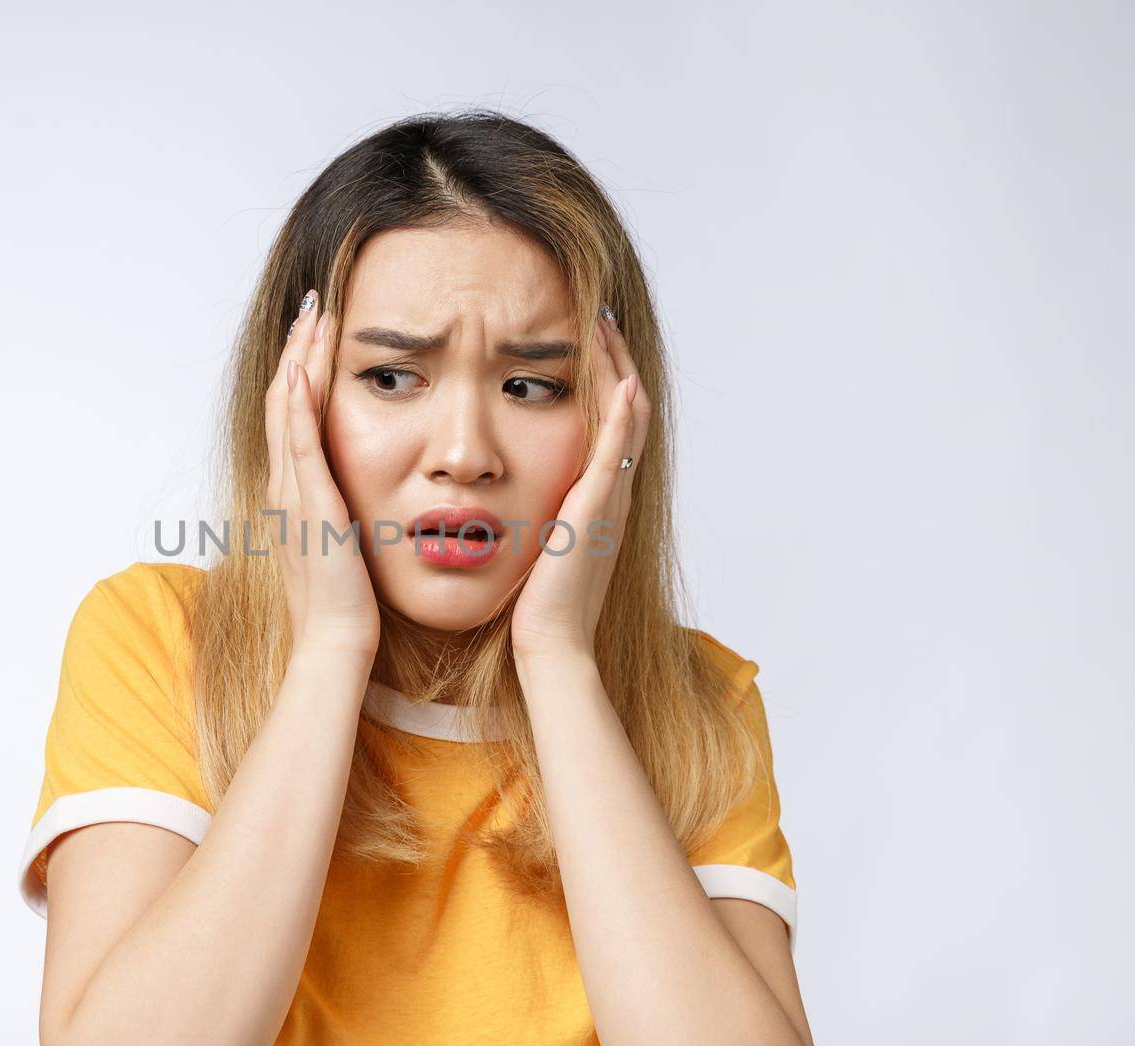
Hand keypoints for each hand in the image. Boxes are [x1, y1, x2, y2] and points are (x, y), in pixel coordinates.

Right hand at [264, 290, 380, 657]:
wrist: (336, 641)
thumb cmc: (347, 602)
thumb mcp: (343, 541)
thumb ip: (344, 510)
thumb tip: (357, 491)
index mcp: (294, 492)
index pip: (294, 414)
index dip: (303, 368)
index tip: (318, 331)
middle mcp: (284, 486)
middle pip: (285, 399)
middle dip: (299, 349)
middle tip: (313, 303)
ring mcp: (292, 495)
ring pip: (288, 410)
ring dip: (299, 359)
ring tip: (313, 316)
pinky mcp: (309, 506)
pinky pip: (299, 446)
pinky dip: (299, 406)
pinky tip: (305, 371)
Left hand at [510, 310, 649, 662]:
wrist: (550, 642)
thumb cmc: (535, 601)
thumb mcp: (538, 539)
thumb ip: (536, 509)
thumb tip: (508, 487)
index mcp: (597, 495)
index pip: (608, 421)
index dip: (601, 376)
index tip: (586, 336)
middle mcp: (612, 491)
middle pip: (625, 408)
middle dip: (614, 358)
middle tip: (602, 314)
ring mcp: (611, 499)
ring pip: (627, 419)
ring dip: (618, 369)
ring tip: (605, 326)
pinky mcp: (598, 511)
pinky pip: (617, 454)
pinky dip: (621, 416)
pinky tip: (621, 381)